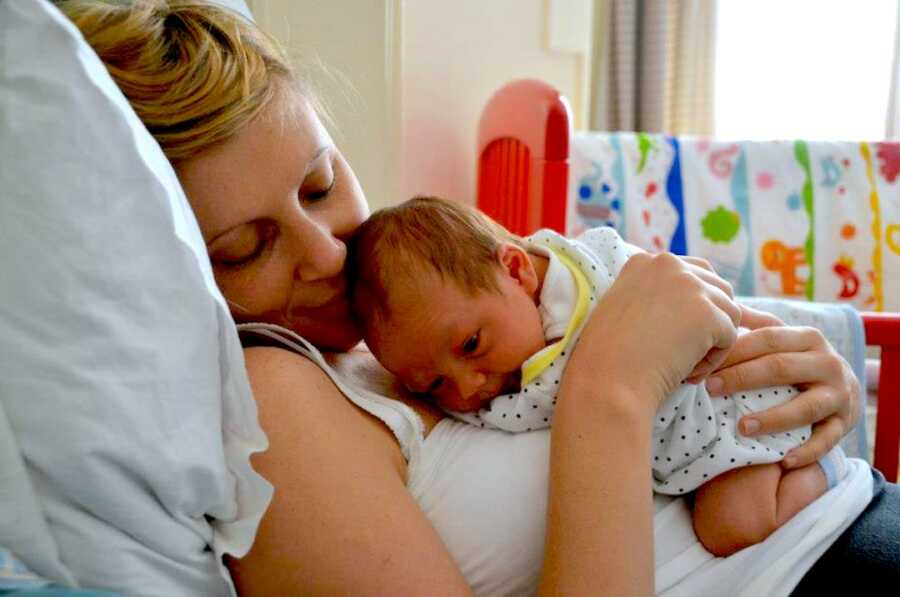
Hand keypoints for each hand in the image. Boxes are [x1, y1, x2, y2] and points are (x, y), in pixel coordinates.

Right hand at [569, 252, 740, 413]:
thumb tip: (700, 303)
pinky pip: (730, 335)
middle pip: (718, 288)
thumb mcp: (624, 309)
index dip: (694, 306)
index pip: (693, 272)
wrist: (606, 380)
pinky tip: (688, 372)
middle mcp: (668, 264)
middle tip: (683, 352)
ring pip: (728, 312)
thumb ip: (657, 296)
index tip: (674, 334)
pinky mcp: (707, 312)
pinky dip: (714, 360)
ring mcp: (689, 285)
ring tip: (684, 365)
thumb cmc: (608, 357)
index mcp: (645, 261)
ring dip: (713, 342)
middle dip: (710, 322)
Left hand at [704, 313, 859, 469]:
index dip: (734, 350)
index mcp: (807, 338)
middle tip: (710, 389)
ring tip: (741, 428)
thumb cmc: (797, 361)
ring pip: (804, 408)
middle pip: (780, 368)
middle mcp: (827, 363)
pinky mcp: (845, 424)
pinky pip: (826, 441)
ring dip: (771, 419)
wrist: (844, 388)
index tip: (704, 363)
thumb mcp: (782, 339)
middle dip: (741, 378)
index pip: (767, 339)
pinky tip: (783, 461)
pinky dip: (806, 453)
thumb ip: (753, 324)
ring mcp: (839, 395)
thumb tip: (717, 306)